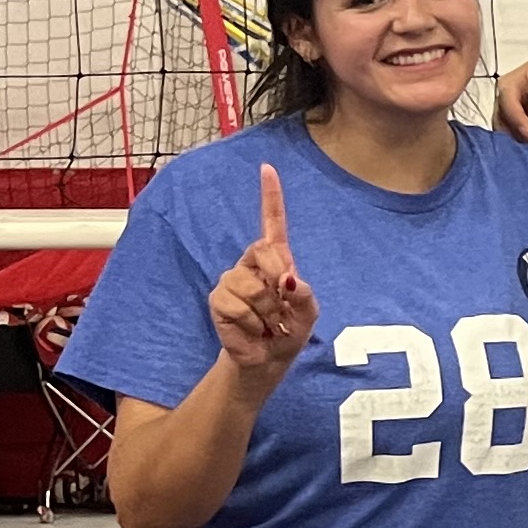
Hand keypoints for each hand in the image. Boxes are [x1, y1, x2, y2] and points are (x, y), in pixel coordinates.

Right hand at [208, 163, 318, 376]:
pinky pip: (237, 306)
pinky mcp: (218, 299)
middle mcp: (250, 263)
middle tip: (283, 309)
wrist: (268, 359)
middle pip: (264, 251)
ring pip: (252, 286)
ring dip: (268, 312)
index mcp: (275, 259)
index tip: (267, 168)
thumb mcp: (309, 313)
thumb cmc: (290, 330)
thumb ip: (304, 295)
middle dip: (279, 281)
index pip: (272, 223)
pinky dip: (252, 323)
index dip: (270, 196)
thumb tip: (287, 280)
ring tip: (268, 323)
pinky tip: (253, 329)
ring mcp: (231, 280)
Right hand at [494, 52, 527, 143]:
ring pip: (509, 133)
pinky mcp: (527, 131)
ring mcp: (519, 116)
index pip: (506, 98)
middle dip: (516, 135)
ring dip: (521, 144)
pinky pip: (520, 142)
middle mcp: (513, 99)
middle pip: (502, 119)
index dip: (514, 116)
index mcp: (516, 81)